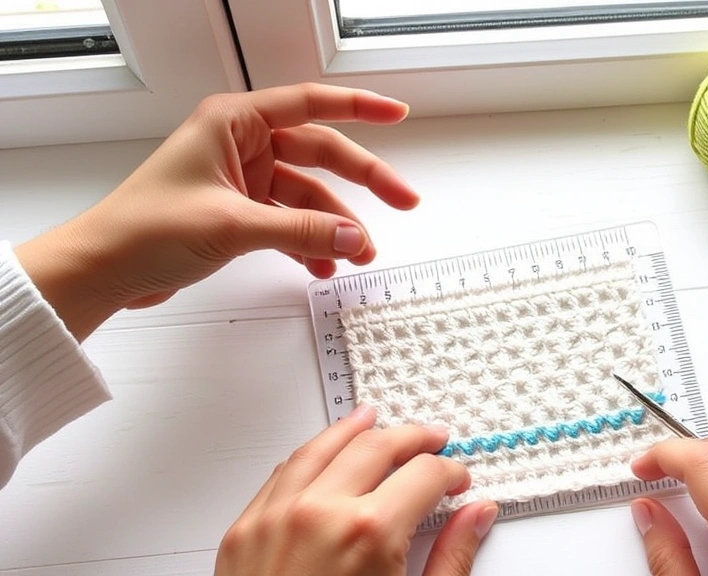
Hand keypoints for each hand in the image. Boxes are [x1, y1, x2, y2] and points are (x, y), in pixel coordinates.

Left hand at [15, 83, 417, 340]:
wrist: (103, 270)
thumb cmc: (143, 229)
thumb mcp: (233, 225)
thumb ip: (301, 229)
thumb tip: (356, 235)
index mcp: (233, 123)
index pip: (310, 104)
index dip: (358, 107)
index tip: (397, 114)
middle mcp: (241, 145)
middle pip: (320, 154)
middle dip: (363, 181)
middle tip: (402, 200)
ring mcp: (242, 180)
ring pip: (308, 195)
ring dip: (335, 225)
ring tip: (360, 254)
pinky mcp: (238, 212)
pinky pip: (289, 221)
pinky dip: (309, 242)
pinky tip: (324, 265)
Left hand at [215, 404, 498, 575]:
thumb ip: (452, 558)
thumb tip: (477, 516)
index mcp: (369, 533)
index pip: (425, 474)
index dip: (449, 471)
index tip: (457, 479)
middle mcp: (319, 513)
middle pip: (377, 446)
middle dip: (413, 438)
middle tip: (432, 439)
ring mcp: (275, 518)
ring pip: (323, 446)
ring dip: (356, 428)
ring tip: (376, 419)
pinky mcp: (242, 531)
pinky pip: (282, 471)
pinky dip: (310, 452)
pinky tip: (324, 450)